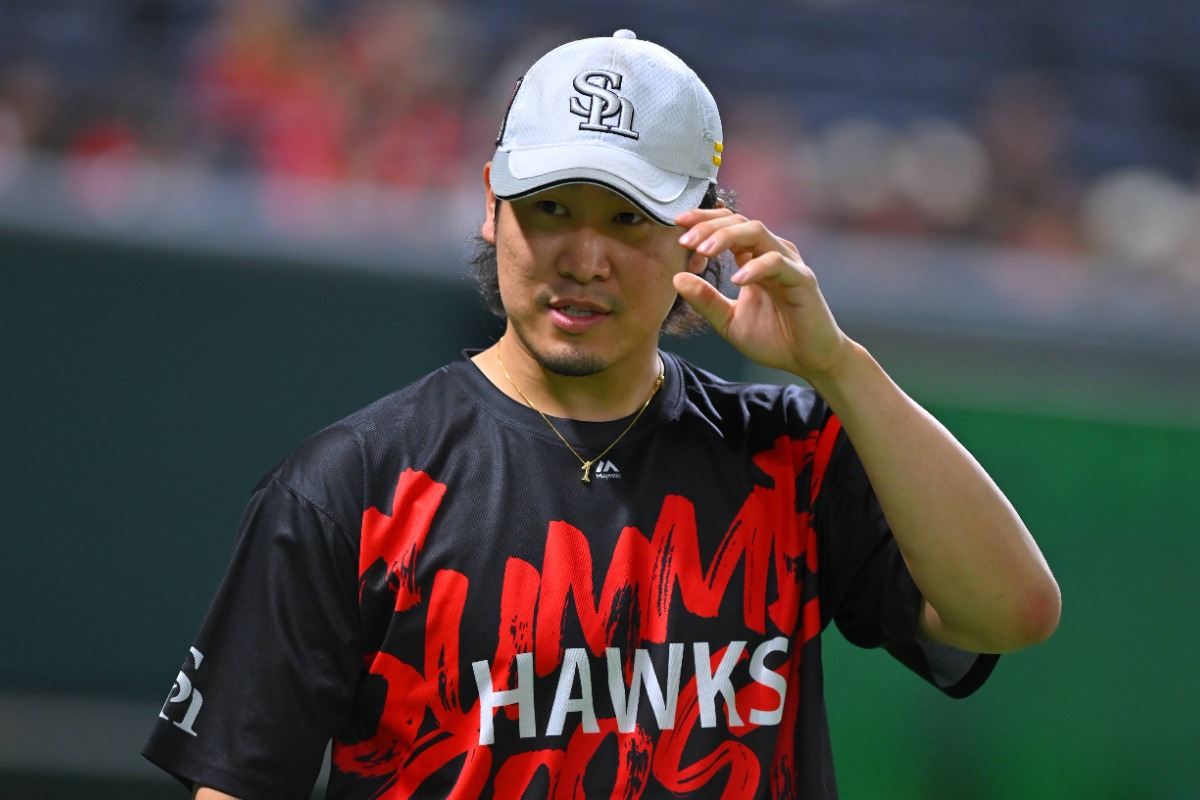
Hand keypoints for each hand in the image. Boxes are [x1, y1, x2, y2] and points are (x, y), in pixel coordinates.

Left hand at [673, 208, 849, 381]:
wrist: (809, 360)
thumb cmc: (775, 338)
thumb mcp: (729, 321)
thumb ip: (705, 300)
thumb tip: (677, 278)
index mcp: (754, 258)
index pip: (727, 225)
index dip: (702, 221)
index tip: (677, 226)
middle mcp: (771, 253)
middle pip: (739, 222)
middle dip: (708, 226)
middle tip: (684, 240)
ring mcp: (788, 263)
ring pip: (757, 232)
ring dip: (727, 237)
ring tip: (703, 251)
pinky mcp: (802, 279)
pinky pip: (778, 263)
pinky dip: (755, 267)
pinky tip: (736, 280)